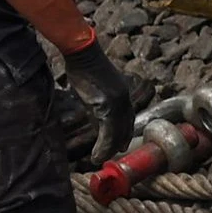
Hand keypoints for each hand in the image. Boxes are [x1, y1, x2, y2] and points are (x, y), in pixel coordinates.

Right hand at [61, 43, 140, 161]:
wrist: (83, 53)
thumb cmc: (84, 67)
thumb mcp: (95, 88)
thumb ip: (99, 102)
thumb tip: (96, 116)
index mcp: (123, 92)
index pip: (128, 117)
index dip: (125, 131)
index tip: (122, 143)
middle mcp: (125, 97)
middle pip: (125, 126)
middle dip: (119, 142)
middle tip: (112, 154)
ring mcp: (118, 101)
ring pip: (117, 132)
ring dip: (108, 149)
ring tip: (99, 159)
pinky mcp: (108, 104)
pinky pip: (108, 131)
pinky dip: (103, 145)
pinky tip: (97, 154)